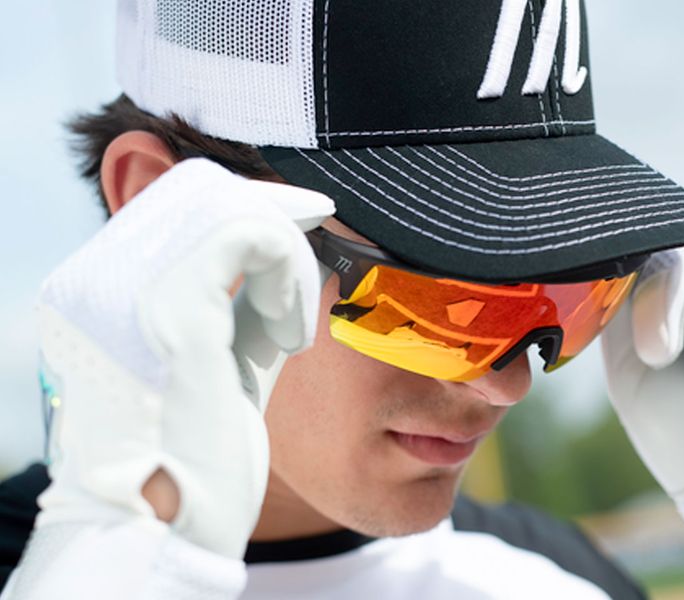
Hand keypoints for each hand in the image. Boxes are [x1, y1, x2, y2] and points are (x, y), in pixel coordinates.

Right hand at [35, 158, 333, 558]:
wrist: (166, 530)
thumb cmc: (194, 455)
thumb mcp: (220, 361)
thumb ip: (242, 306)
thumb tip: (284, 260)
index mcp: (95, 289)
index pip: (175, 205)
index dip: (247, 200)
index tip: (305, 212)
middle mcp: (94, 277)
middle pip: (198, 191)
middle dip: (272, 206)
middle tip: (320, 220)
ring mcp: (122, 289)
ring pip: (228, 207)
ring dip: (284, 252)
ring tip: (294, 318)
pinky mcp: (168, 312)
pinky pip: (249, 240)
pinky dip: (287, 275)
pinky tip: (294, 332)